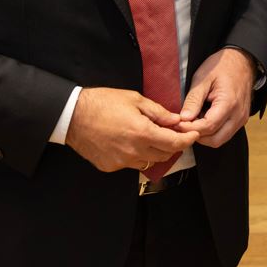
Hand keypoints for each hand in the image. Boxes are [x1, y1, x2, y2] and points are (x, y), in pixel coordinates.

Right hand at [64, 85, 198, 172]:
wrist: (73, 116)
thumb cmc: (103, 103)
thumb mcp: (135, 100)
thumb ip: (158, 112)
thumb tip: (176, 120)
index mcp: (142, 133)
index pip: (174, 143)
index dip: (187, 140)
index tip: (193, 135)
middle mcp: (134, 151)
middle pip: (164, 155)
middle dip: (172, 145)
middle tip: (172, 133)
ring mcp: (121, 162)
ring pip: (149, 161)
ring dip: (155, 151)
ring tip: (149, 136)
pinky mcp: (110, 166)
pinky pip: (131, 164)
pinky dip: (136, 155)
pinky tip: (129, 142)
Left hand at [172, 47, 255, 147]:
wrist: (242, 61)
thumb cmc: (221, 67)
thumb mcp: (202, 78)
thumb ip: (193, 100)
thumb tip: (184, 119)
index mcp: (229, 103)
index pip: (208, 127)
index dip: (190, 128)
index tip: (177, 124)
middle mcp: (238, 115)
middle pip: (215, 140)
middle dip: (197, 135)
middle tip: (184, 125)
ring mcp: (242, 119)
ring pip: (220, 140)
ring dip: (204, 135)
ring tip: (194, 120)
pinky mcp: (241, 120)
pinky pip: (225, 134)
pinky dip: (212, 132)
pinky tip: (203, 118)